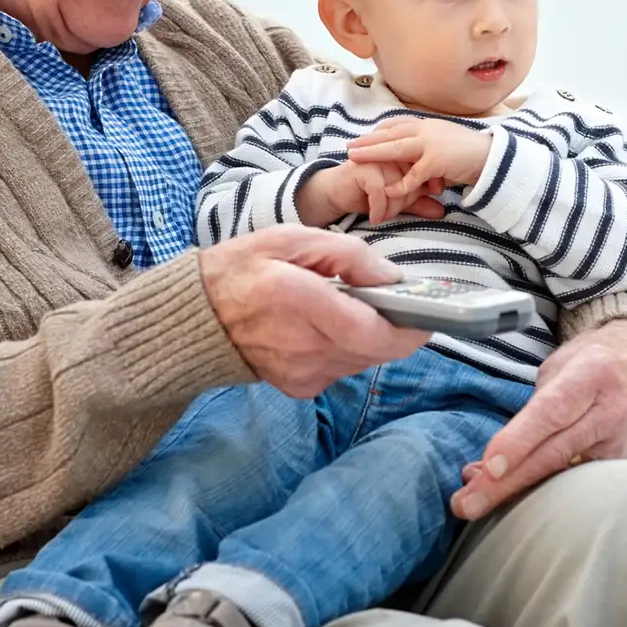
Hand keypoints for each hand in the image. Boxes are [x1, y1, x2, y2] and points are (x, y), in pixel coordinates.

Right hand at [198, 225, 431, 397]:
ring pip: (364, 361)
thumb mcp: (291, 239)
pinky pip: (342, 370)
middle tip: (393, 302)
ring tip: (352, 309)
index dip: (412, 327)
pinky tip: (327, 328)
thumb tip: (390, 277)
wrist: (197, 317)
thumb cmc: (242, 269)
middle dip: (396, 328)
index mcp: (303, 304)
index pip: (376, 333)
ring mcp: (303, 373)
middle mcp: (306, 348)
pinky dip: (347, 349)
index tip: (429, 312)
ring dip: (371, 338)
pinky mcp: (300, 387)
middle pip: (378, 351)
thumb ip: (346, 254)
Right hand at [299, 162, 446, 227]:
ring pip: (397, 187)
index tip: (421, 203)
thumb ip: (420, 202)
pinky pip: (380, 192)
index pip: (424, 171)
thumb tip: (442, 211)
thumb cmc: (369, 193)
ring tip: (385, 217)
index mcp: (404, 153)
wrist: (338, 193)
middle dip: (407, 201)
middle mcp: (393, 153)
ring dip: (392, 208)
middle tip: (395, 214)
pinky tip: (375, 217)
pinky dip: (379, 208)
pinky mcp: (364, 169)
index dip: (425, 188)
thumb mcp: (398, 199)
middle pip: (412, 179)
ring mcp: (378, 159)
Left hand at [346, 118, 494, 196]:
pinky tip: (387, 191)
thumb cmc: (471, 154)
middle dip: (368, 140)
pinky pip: (413, 176)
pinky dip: (400, 185)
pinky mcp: (436, 161)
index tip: (365, 135)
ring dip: (373, 154)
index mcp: (429, 125)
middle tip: (349, 146)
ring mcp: (431, 144)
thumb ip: (429, 146)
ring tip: (354, 159)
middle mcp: (427, 130)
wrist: (493, 158)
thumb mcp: (446, 143)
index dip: (379, 130)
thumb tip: (416, 155)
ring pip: (395, 149)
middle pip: (390, 133)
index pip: (397, 123)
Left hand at [450, 320, 626, 519]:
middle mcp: (610, 412)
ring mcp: (619, 444)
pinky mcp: (620, 466)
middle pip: (554, 453)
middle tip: (467, 504)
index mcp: (592, 375)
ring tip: (477, 504)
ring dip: (518, 492)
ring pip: (563, 476)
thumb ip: (533, 407)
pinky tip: (511, 499)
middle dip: (507, 483)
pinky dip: (541, 492)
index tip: (488, 467)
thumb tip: (491, 459)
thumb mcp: (563, 365)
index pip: (551, 412)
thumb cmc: (595, 362)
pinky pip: (576, 483)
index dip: (519, 441)